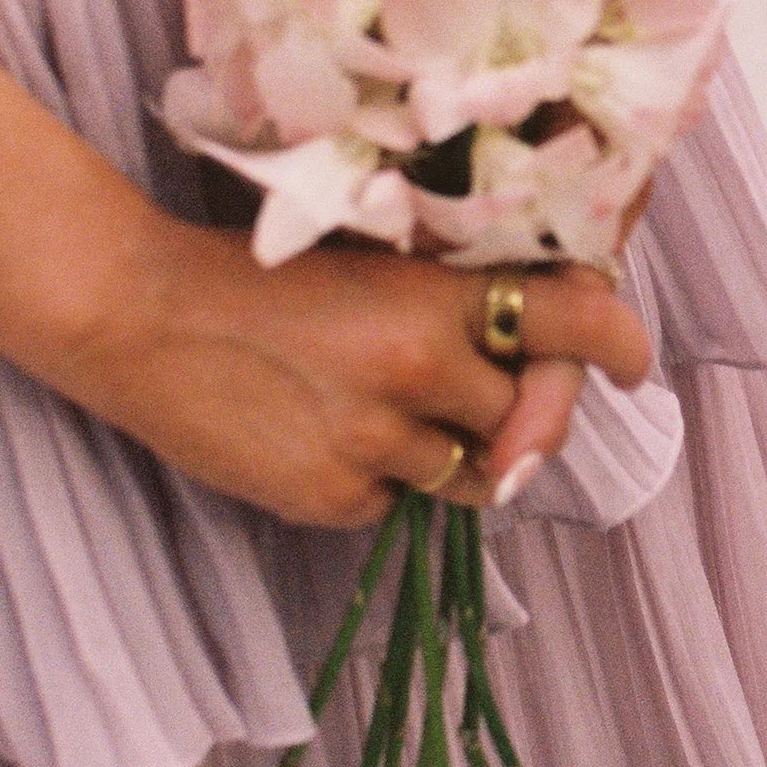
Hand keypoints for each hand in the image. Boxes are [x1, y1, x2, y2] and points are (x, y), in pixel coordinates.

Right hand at [55, 211, 653, 529]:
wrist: (136, 315)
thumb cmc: (248, 274)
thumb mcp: (364, 260)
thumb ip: (443, 304)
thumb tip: (509, 355)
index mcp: (433, 293)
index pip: (570, 320)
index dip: (616, 345)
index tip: (630, 363)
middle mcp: (420, 368)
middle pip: (520, 419)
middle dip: (507, 414)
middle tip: (460, 393)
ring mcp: (377, 441)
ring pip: (463, 475)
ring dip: (438, 451)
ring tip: (362, 402)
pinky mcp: (333, 496)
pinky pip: (392, 506)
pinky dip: (372, 481)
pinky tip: (314, 431)